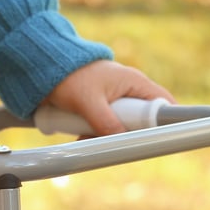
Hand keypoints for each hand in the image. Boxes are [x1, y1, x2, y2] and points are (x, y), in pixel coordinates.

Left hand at [43, 60, 174, 136]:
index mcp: (134, 81)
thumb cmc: (69, 75)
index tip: (157, 140)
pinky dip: (96, 132)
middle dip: (127, 133)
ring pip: (122, 125)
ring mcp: (116, 99)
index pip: (163, 103)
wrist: (44, 67)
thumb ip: (106, 122)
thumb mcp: (88, 102)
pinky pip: (107, 125)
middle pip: (143, 120)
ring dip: (107, 135)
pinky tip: (80, 134)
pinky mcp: (103, 107)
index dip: (165, 122)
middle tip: (112, 140)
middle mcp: (129, 90)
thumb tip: (122, 142)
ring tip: (85, 134)